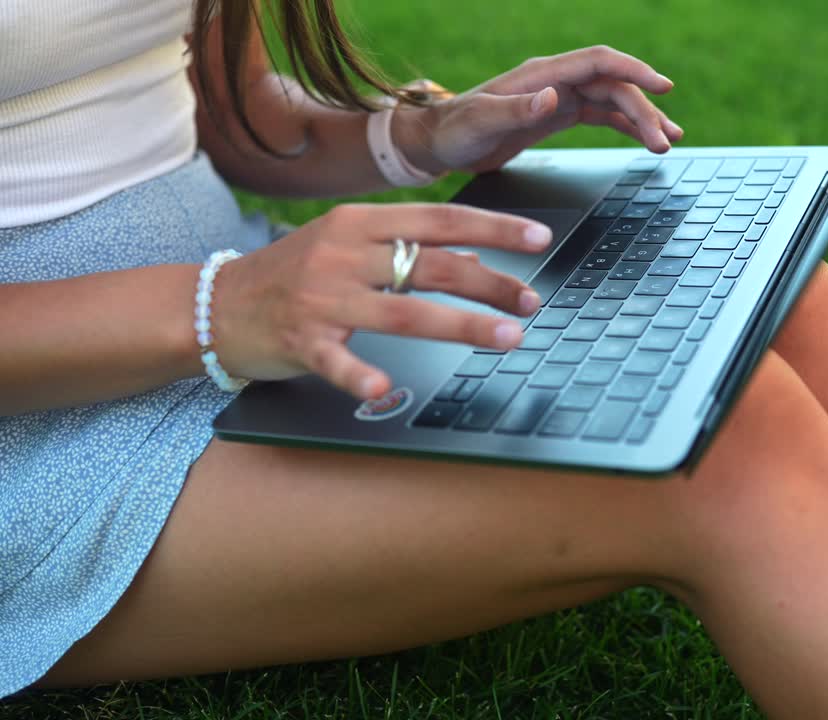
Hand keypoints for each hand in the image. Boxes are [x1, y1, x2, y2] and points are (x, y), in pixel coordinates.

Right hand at [211, 203, 551, 399]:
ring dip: (462, 325)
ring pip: (403, 311)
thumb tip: (478, 260)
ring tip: (507, 338)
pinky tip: (383, 389)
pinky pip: (335, 360)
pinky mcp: (300, 339)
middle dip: (490, 284)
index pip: (440, 219)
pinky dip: (359, 375)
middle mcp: (343, 253)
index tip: (538, 239)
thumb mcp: (350, 248)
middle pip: (431, 264)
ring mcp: (321, 297)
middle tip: (531, 301)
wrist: (215, 304)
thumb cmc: (293, 275)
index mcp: (359, 223)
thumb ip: (409, 250)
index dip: (493, 228)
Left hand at [395, 45, 683, 174]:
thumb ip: (517, 109)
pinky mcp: (557, 115)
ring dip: (642, 120)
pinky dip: (625, 127)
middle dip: (643, 111)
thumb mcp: (481, 122)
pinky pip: (601, 116)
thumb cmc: (455, 131)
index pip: (598, 63)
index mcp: (541, 75)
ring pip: (612, 102)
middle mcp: (555, 81)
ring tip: (668, 142)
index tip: (662, 87)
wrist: (438, 144)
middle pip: (613, 87)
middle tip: (664, 142)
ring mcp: (559, 97)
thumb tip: (553, 97)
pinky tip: (644, 140)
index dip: (633, 71)